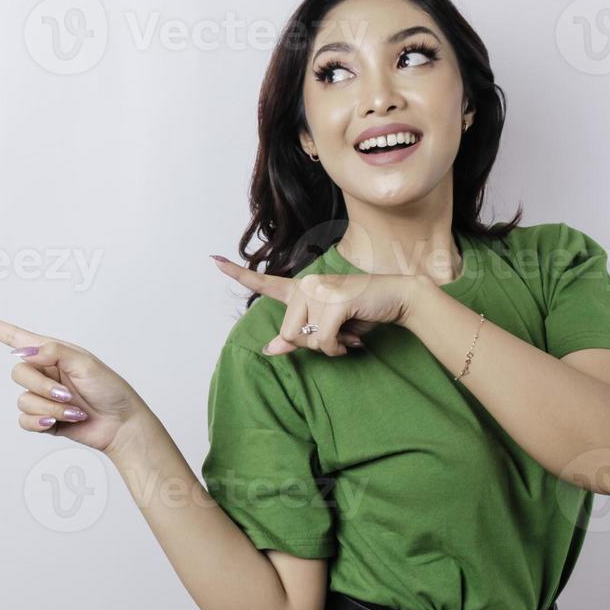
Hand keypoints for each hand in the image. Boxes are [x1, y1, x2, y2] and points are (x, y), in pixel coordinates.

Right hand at [0, 309, 151, 455]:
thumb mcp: (85, 362)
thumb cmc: (110, 389)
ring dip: (49, 407)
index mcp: (53, 353)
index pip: (17, 337)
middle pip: (19, 374)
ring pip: (23, 399)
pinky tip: (59, 422)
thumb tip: (24, 352)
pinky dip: (41, 422)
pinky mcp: (44, 419)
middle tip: (68, 393)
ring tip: (73, 410)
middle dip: (42, 387)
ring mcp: (43, 396)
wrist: (120, 424)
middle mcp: (44, 372)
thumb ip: (53, 352)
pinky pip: (24, 420)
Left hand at [209, 257, 424, 356]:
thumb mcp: (326, 328)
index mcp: (301, 289)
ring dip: (327, 347)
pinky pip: (323, 341)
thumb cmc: (360, 314)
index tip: (213, 259)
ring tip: (346, 333)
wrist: (397, 298)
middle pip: (287, 334)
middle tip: (337, 334)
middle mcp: (306, 285)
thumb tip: (269, 349)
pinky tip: (352, 340)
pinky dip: (338, 349)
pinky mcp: (334, 302)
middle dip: (312, 344)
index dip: (237, 273)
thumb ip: (298, 337)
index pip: (264, 282)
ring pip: (303, 340)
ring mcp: (320, 291)